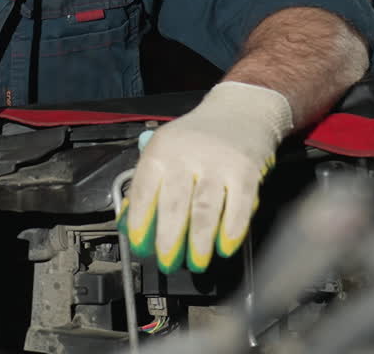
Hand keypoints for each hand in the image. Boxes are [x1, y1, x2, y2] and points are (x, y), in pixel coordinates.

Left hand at [119, 81, 293, 272]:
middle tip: (166, 262)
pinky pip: (238, 205)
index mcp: (161, 152)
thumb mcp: (165, 151)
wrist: (241, 111)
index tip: (139, 244)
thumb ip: (147, 184)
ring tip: (196, 263)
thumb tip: (127, 222)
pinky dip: (231, 230)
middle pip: (173, 203)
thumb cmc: (197, 137)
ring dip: (199, 241)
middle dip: (168, 238)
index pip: (143, 190)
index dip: (139, 221)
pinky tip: (224, 247)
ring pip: (204, 208)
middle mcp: (186, 155)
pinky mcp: (246, 170)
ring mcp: (217, 163)